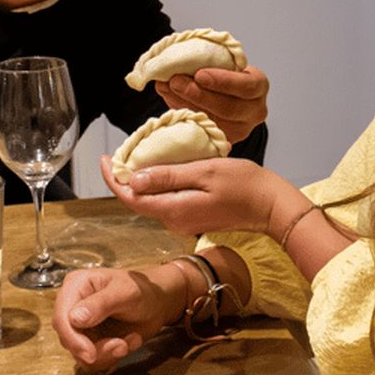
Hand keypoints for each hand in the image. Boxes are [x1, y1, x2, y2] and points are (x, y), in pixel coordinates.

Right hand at [52, 266, 180, 373]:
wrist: (156, 303)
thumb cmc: (141, 289)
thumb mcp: (125, 292)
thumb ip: (100, 303)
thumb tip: (73, 318)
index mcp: (76, 286)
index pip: (61, 318)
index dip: (72, 338)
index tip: (91, 354)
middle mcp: (73, 305)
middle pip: (69, 339)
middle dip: (97, 348)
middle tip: (122, 345)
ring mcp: (80, 325)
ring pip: (80, 354)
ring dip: (108, 354)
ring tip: (130, 340)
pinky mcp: (89, 341)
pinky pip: (92, 360)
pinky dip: (112, 356)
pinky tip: (129, 341)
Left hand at [99, 155, 306, 238]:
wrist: (270, 205)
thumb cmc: (243, 184)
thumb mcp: (204, 172)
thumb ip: (168, 177)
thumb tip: (132, 179)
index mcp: (174, 210)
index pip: (131, 197)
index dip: (112, 179)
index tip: (104, 158)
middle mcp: (174, 221)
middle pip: (138, 200)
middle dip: (124, 178)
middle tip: (119, 152)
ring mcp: (184, 221)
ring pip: (151, 200)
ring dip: (141, 181)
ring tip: (136, 156)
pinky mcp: (192, 217)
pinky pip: (166, 201)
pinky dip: (157, 185)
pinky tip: (161, 168)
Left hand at [155, 65, 268, 142]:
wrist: (230, 94)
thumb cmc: (228, 73)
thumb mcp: (227, 63)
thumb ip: (209, 60)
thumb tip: (177, 61)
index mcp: (259, 86)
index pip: (246, 86)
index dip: (223, 81)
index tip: (199, 74)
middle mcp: (254, 111)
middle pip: (228, 108)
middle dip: (198, 95)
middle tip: (175, 82)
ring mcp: (240, 130)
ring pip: (213, 122)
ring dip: (185, 104)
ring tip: (167, 89)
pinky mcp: (224, 141)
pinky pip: (203, 130)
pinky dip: (183, 113)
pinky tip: (170, 100)